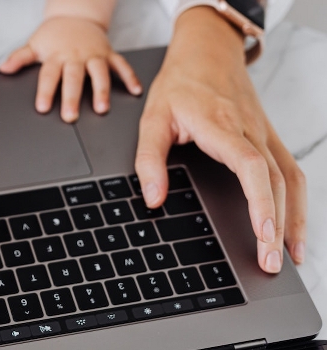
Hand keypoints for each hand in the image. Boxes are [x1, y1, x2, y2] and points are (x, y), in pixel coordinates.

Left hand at [0, 16, 141, 121]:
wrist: (76, 15)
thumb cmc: (54, 35)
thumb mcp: (34, 45)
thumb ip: (19, 58)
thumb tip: (3, 69)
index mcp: (57, 56)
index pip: (49, 76)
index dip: (45, 92)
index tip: (42, 107)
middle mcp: (76, 56)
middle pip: (73, 78)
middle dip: (72, 97)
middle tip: (70, 116)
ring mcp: (94, 55)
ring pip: (99, 73)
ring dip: (101, 90)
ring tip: (102, 108)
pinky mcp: (109, 53)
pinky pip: (121, 65)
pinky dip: (129, 77)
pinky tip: (135, 91)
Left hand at [134, 7, 306, 273]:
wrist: (207, 50)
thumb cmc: (180, 84)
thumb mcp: (152, 118)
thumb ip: (150, 159)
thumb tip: (153, 199)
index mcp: (222, 127)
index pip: (251, 167)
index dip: (260, 201)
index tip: (263, 232)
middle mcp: (251, 132)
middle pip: (276, 182)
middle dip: (278, 226)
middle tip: (273, 263)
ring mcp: (264, 135)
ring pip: (291, 179)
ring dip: (294, 218)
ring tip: (292, 255)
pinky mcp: (268, 137)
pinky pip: (290, 170)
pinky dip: (296, 200)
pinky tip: (293, 224)